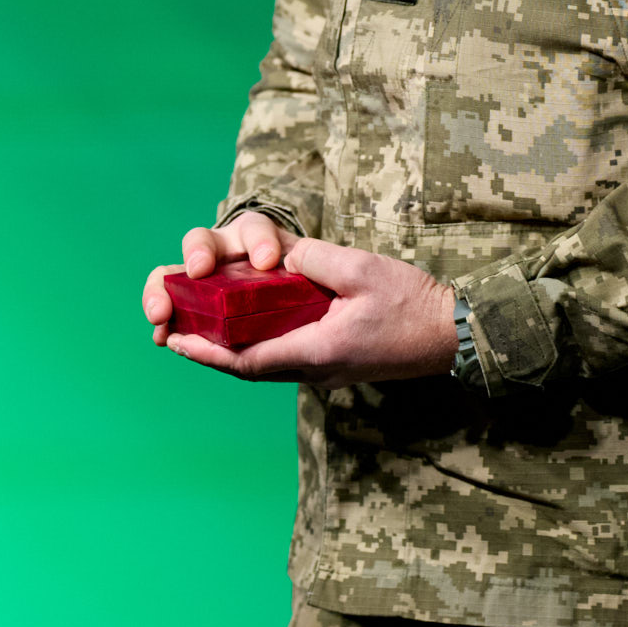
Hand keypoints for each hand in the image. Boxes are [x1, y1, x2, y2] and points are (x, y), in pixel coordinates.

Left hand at [142, 215, 456, 384]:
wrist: (453, 334)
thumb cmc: (412, 303)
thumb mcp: (361, 269)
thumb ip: (314, 260)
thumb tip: (281, 258)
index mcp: (317, 349)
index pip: (247, 358)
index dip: (207, 351)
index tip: (174, 341)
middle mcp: (315, 367)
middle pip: (249, 365)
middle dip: (209, 352)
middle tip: (174, 335)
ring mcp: (326, 369)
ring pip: (265, 363)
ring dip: (230, 349)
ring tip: (198, 331)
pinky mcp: (335, 362)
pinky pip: (286, 356)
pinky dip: (258, 343)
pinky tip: (247, 326)